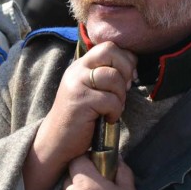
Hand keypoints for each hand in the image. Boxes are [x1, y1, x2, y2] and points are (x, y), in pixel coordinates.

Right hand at [23, 42, 136, 189]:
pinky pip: (110, 100)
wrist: (56, 142)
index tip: (129, 78)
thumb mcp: (91, 90)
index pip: (109, 47)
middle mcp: (77, 70)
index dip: (126, 60)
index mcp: (81, 65)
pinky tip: (107, 119)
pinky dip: (115, 112)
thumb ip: (106, 76)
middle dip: (125, 70)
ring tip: (112, 109)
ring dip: (120, 96)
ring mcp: (77, 84)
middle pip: (110, 52)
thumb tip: (133, 67)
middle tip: (124, 90)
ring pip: (113, 77)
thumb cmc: (81, 118)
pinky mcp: (80, 101)